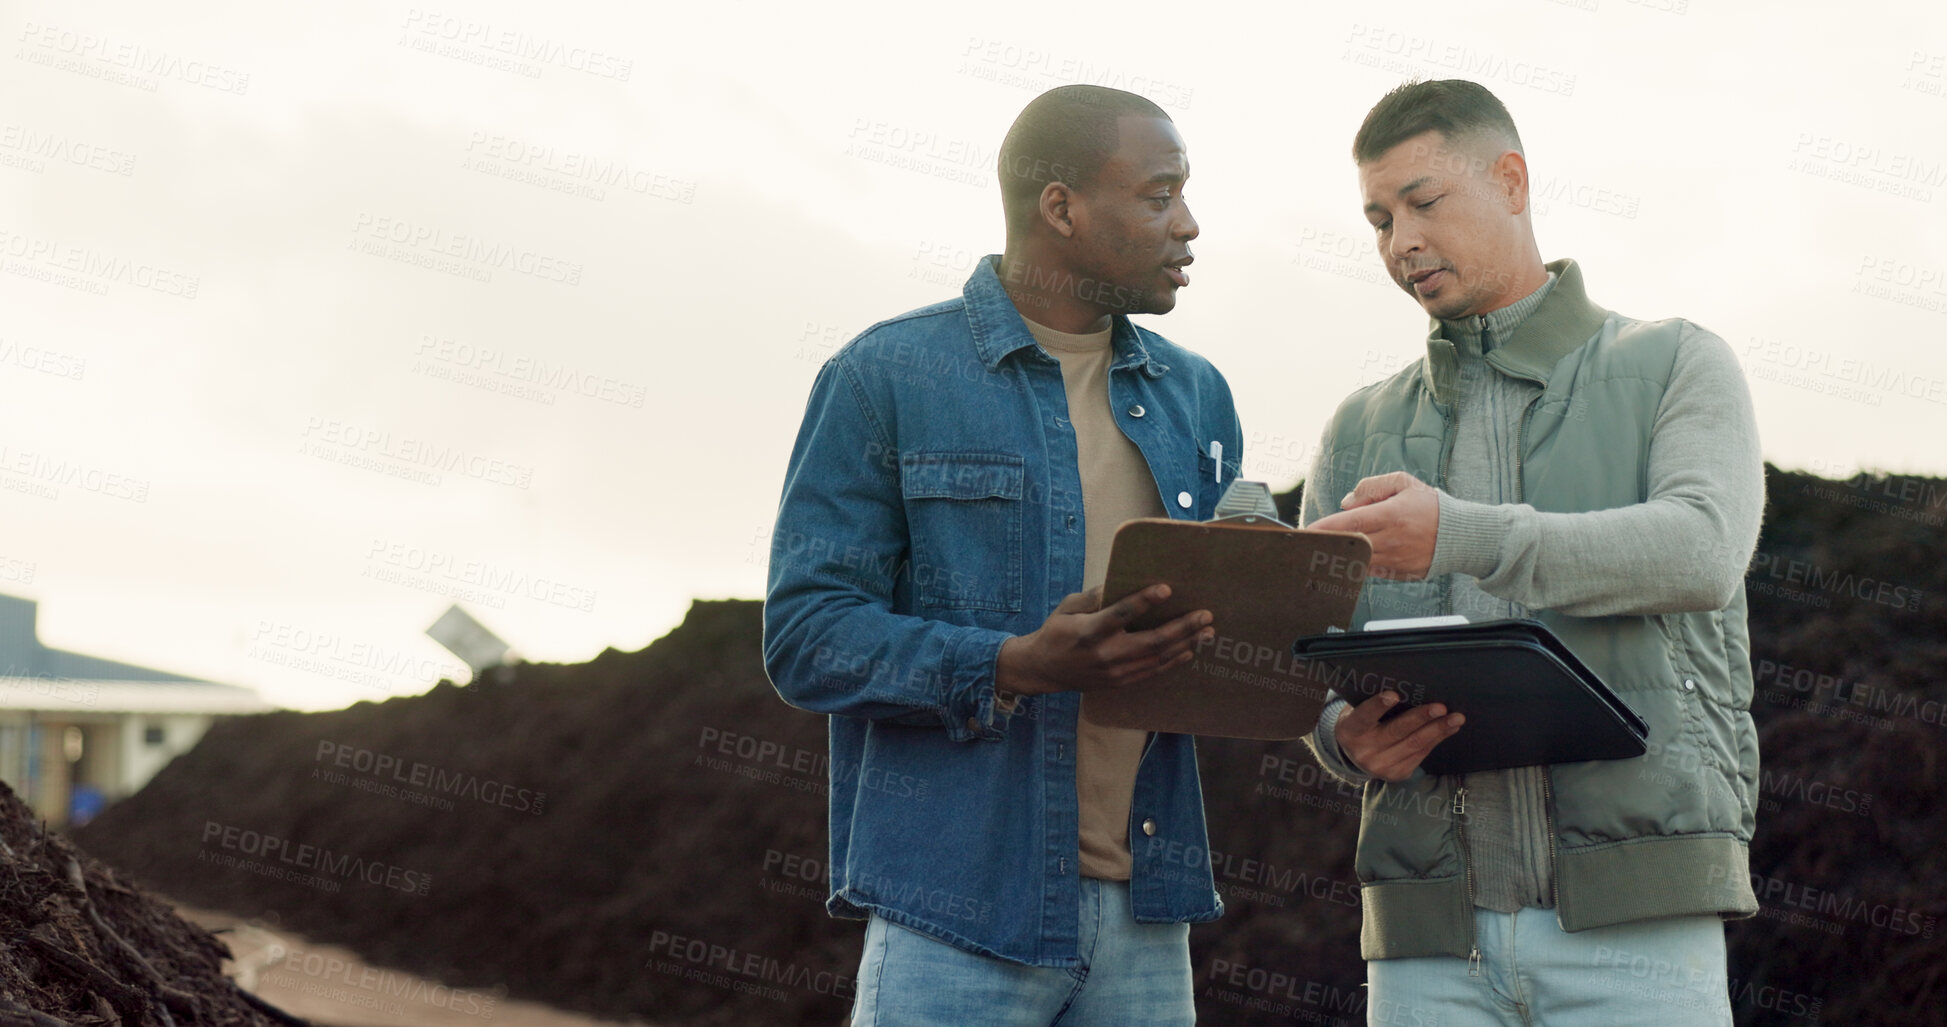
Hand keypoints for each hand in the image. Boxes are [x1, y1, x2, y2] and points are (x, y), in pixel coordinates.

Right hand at [996, 584, 1213, 695]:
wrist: (1043, 670)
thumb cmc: (1056, 631)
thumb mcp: (1068, 608)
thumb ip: (1094, 597)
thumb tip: (1119, 583)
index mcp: (1089, 632)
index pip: (1121, 615)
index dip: (1144, 601)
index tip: (1166, 588)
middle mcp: (1106, 655)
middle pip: (1151, 642)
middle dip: (1182, 627)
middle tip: (1205, 614)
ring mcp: (1115, 672)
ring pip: (1158, 658)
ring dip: (1186, 644)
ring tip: (1207, 631)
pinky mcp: (1121, 682)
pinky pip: (1153, 671)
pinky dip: (1174, 661)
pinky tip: (1190, 649)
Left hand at [1309, 471, 1439, 579]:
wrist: (1461, 534)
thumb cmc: (1431, 506)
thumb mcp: (1404, 484)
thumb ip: (1372, 487)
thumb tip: (1346, 502)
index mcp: (1392, 515)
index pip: (1351, 523)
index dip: (1327, 527)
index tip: (1309, 530)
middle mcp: (1392, 539)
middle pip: (1350, 545)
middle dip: (1327, 543)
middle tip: (1309, 542)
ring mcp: (1396, 559)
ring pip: (1358, 561)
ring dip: (1340, 556)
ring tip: (1325, 549)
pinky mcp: (1400, 573)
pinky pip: (1371, 571)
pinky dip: (1359, 565)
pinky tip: (1350, 557)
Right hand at [1334, 691, 1464, 781]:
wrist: (1355, 754)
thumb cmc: (1362, 722)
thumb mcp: (1359, 710)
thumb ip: (1376, 703)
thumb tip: (1411, 689)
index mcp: (1350, 730)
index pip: (1364, 716)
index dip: (1378, 706)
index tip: (1394, 695)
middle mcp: (1363, 751)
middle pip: (1396, 732)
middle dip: (1421, 718)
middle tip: (1440, 707)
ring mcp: (1380, 765)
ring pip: (1414, 745)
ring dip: (1438, 730)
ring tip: (1456, 718)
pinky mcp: (1396, 774)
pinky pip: (1420, 755)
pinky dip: (1436, 740)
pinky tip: (1449, 729)